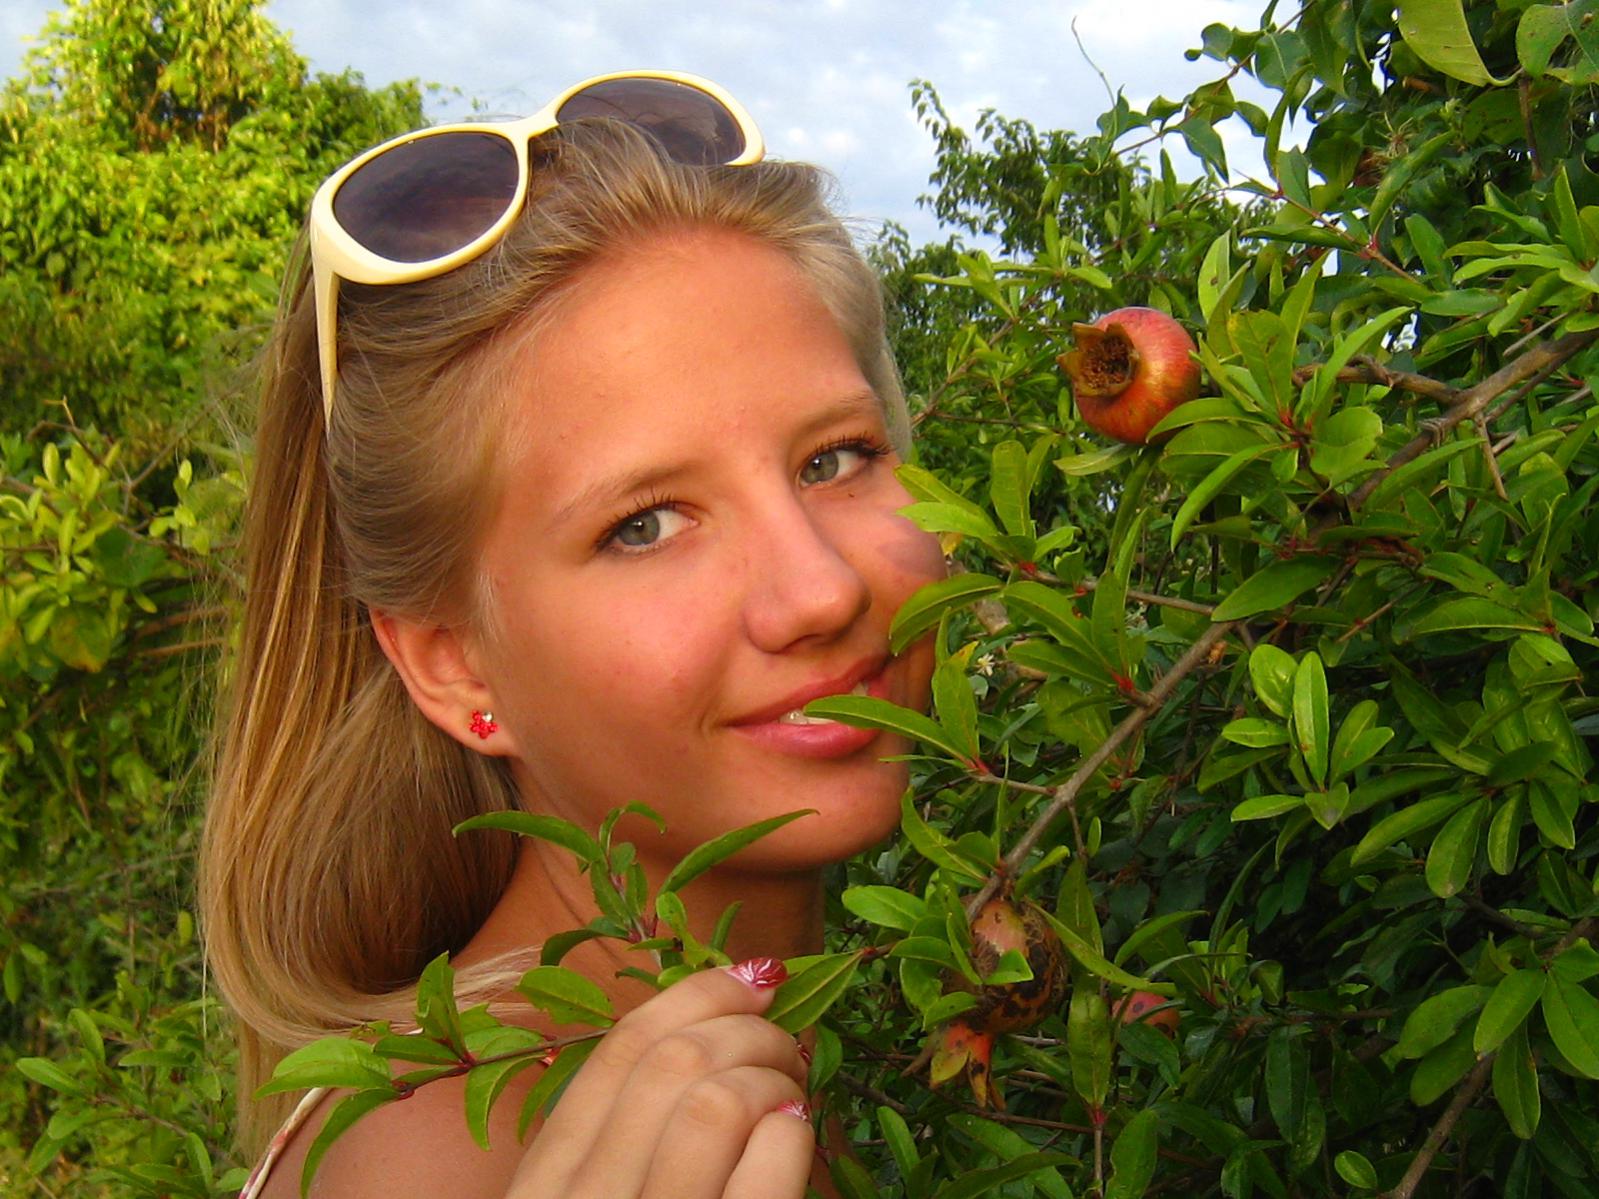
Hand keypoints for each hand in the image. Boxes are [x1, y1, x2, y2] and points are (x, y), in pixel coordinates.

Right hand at [506, 960, 812, 1198]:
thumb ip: (620, 1131)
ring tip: (793, 1097)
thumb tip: (709, 1030)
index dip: (698, 994)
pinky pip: (770, 1162)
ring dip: (773, 1079)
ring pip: (717, 1102)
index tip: (754, 976)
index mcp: (546, 1178)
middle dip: (748, 1031)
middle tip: (786, 1047)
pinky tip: (794, 1138)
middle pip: (673, 1062)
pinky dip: (795, 1134)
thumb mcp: (589, 1193)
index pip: (620, 1048)